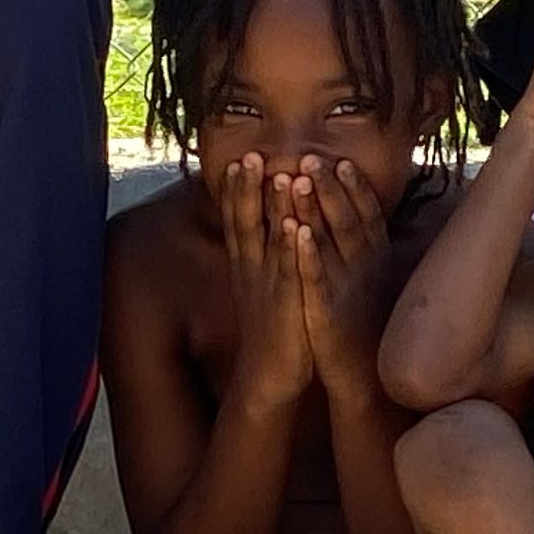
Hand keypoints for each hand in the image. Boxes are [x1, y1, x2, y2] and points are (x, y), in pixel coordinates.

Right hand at [218, 155, 316, 408]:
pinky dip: (291, 250)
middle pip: (247, 224)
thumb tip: (268, 227)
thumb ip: (264, 256)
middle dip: (248, 189)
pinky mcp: (288, 306)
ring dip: (274, 209)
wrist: (269, 377)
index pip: (238, 221)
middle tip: (249, 155)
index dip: (238, 191)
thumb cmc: (274, 328)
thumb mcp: (263, 286)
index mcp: (248, 266)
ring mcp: (270, 288)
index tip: (240, 158)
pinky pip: (291, 273)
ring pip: (271, 242)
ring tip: (279, 176)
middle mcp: (253, 272)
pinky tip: (295, 228)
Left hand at [288, 156, 394, 400]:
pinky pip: (316, 278)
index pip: (366, 216)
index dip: (354, 189)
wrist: (364, 377)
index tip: (341, 161)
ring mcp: (346, 289)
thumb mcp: (370, 281)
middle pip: (347, 220)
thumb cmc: (364, 323)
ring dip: (316, 208)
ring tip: (299, 178)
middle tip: (311, 158)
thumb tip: (357, 219)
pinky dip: (307, 253)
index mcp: (373, 260)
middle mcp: (364, 269)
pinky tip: (295, 232)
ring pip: (331, 242)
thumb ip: (365, 250)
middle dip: (329, 188)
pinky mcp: (327, 311)